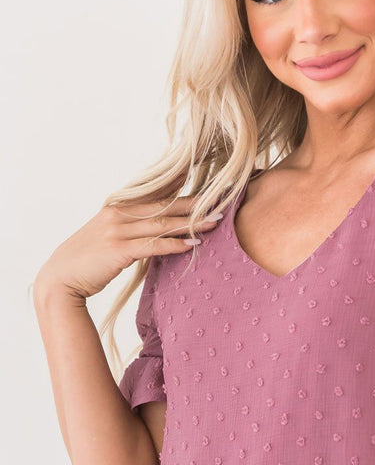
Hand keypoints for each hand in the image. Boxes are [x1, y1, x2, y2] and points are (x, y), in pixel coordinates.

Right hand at [33, 193, 224, 302]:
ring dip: (191, 223)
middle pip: (164, 206)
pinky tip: (193, 245)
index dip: (183, 188)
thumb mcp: (108, 237)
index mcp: (117, 207)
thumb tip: (157, 229)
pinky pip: (153, 245)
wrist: (60, 280)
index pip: (156, 194)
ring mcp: (117, 231)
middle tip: (222, 201)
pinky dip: (174, 244)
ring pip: (162, 223)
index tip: (208, 184)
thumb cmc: (87, 261)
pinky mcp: (118, 250)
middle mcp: (118, 214)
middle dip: (195, 204)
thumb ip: (131, 228)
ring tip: (216, 222)